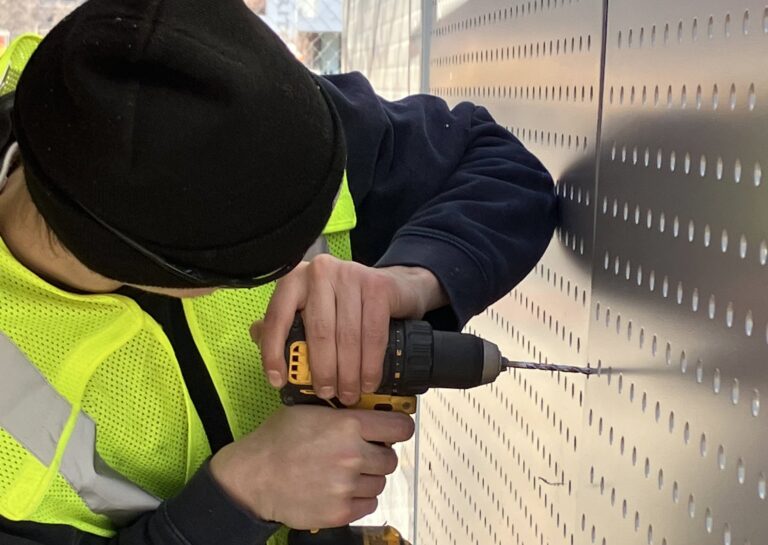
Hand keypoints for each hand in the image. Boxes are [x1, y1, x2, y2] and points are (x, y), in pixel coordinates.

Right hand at [209, 406, 414, 528]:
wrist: (253, 477)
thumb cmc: (276, 441)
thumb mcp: (310, 411)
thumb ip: (343, 413)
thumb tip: (370, 413)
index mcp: (347, 425)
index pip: (400, 427)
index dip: (400, 428)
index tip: (396, 430)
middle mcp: (352, 455)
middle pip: (391, 458)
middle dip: (378, 455)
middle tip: (360, 454)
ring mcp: (347, 486)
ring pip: (380, 482)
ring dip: (368, 478)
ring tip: (343, 472)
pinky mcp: (340, 511)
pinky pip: (369, 504)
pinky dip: (359, 498)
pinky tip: (339, 489)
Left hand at [252, 256, 447, 404]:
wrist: (394, 288)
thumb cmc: (347, 305)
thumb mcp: (313, 308)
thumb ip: (285, 321)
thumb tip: (257, 335)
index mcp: (296, 279)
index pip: (277, 316)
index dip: (274, 351)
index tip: (278, 381)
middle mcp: (320, 272)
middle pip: (318, 331)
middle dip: (322, 370)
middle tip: (327, 394)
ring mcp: (351, 275)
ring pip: (347, 336)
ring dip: (348, 373)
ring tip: (348, 394)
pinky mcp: (378, 286)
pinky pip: (372, 334)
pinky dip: (370, 364)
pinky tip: (368, 381)